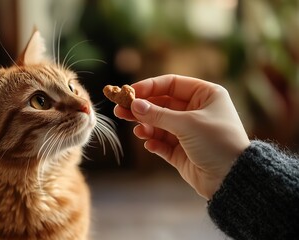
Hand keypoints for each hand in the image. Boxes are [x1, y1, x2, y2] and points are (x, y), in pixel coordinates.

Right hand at [115, 75, 249, 198]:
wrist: (232, 179)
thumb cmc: (218, 143)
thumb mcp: (187, 124)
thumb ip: (158, 114)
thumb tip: (134, 105)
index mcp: (205, 95)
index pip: (172, 84)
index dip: (149, 87)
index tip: (129, 92)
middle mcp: (196, 111)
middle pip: (161, 104)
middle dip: (142, 108)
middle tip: (120, 110)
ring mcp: (188, 131)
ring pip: (159, 124)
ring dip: (146, 126)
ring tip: (137, 131)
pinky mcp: (182, 151)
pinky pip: (162, 142)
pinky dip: (154, 142)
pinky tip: (149, 144)